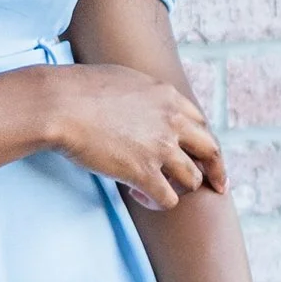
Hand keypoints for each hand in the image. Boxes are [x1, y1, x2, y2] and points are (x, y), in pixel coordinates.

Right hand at [44, 64, 226, 207]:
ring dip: (179, 187)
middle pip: (210, 151)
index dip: (201, 141)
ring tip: (155, 189)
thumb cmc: (80, 89)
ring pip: (192, 178)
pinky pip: (168, 199)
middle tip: (219, 187)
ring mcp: (160, 148)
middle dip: (217, 170)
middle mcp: (172, 121)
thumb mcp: (124, 80)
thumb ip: (143, 96)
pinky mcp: (143, 172)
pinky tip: (140, 197)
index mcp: (168, 97)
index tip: (202, 154)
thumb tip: (139, 104)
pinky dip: (158, 202)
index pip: (200, 123)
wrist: (61, 104)